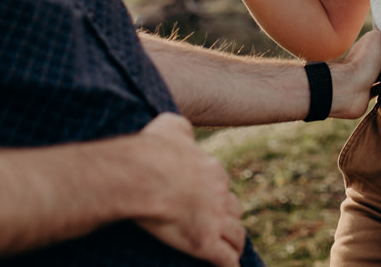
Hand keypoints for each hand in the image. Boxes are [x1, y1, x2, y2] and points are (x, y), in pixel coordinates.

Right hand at [134, 113, 246, 266]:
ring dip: (236, 242)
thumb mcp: (169, 126)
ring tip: (235, 250)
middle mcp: (219, 194)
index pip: (221, 183)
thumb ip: (181, 128)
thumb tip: (184, 132)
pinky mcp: (205, 242)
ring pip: (236, 233)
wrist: (143, 176)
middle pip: (234, 208)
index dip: (217, 193)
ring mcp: (214, 219)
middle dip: (230, 216)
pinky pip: (225, 258)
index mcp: (211, 169)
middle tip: (225, 224)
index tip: (211, 199)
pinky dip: (231, 265)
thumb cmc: (152, 150)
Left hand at [329, 30, 380, 118]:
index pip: (378, 43)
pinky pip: (377, 92)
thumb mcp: (374, 37)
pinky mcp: (365, 94)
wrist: (350, 88)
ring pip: (378, 77)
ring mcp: (363, 80)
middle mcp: (362, 63)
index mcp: (364, 48)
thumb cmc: (362, 62)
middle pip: (379, 60)